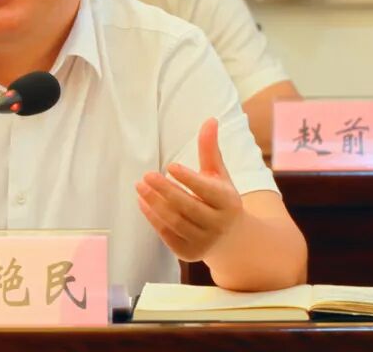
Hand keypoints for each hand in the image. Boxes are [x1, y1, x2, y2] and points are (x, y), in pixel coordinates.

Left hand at [135, 117, 243, 262]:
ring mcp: (204, 242)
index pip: (207, 191)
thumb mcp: (219, 175)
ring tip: (140, 187)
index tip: (170, 166)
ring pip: (175, 222)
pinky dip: (154, 219)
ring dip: (155, 204)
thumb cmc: (221, 199)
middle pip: (188, 208)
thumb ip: (210, 150)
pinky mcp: (189, 253)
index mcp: (229, 203)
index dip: (189, 179)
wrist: (232, 240)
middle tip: (146, 176)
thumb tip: (210, 119)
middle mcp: (218, 224)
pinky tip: (143, 202)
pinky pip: (168, 235)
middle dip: (165, 192)